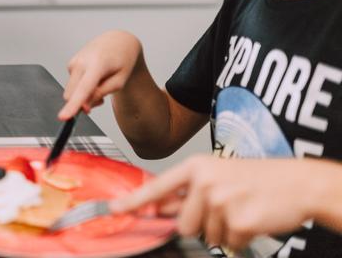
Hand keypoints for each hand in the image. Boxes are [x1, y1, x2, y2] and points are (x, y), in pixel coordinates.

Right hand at [58, 30, 141, 119]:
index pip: (83, 89)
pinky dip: (82, 87)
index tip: (63, 117)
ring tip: (100, 85)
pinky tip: (93, 78)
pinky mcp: (70, 64)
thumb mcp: (120, 81)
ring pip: (71, 92)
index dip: (72, 105)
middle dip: (83, 103)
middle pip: (73, 95)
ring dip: (83, 96)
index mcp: (97, 65)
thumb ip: (101, 94)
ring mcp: (74, 62)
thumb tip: (84, 107)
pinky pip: (73, 85)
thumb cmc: (122, 60)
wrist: (118, 41)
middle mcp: (81, 62)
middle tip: (101, 100)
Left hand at [110, 155, 316, 250]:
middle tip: (225, 209)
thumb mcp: (218, 175)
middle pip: (183, 224)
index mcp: (196, 168)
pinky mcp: (238, 221)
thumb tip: (159, 208)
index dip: (134, 201)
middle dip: (201, 225)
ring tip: (241, 210)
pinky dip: (241, 238)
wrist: (298, 183)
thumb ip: (188, 192)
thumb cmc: (257, 179)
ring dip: (223, 231)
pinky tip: (253, 219)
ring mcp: (221, 201)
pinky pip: (229, 243)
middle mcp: (204, 182)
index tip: (113, 209)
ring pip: (206, 235)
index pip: (157, 187)